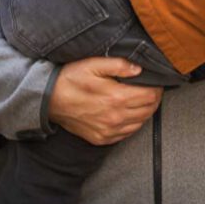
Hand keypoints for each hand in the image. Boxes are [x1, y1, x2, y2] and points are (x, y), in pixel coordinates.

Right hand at [48, 57, 162, 145]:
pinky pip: (126, 134)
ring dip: (145, 112)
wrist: (47, 100)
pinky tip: (129, 114)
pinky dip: (133, 124)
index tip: (155, 82)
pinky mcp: (101, 139)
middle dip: (154, 99)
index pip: (151, 96)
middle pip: (149, 110)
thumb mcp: (94, 64)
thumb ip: (120, 65)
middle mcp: (115, 117)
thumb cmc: (71, 79)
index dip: (157, 88)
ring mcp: (108, 130)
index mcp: (116, 97)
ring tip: (142, 101)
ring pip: (140, 123)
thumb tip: (140, 69)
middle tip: (151, 90)